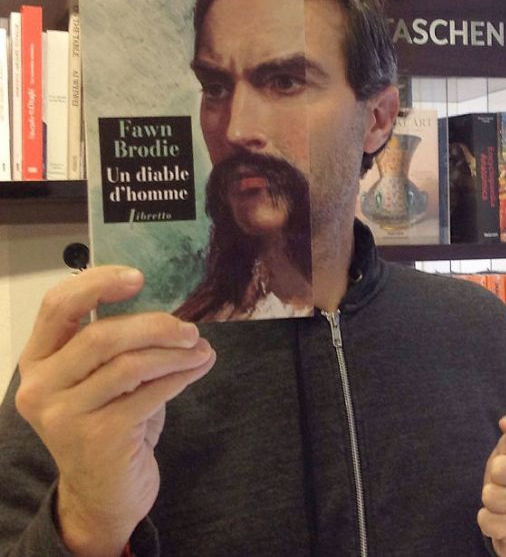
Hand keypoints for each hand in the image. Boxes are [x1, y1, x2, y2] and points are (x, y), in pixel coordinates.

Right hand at [15, 266, 215, 556]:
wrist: (103, 492)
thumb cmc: (108, 423)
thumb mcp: (105, 379)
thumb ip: (123, 345)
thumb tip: (176, 314)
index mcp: (39, 360)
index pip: (59, 305)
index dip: (99, 283)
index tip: (140, 278)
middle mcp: (40, 386)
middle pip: (101, 335)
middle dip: (155, 326)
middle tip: (190, 329)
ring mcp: (64, 415)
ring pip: (129, 365)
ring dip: (175, 353)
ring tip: (201, 349)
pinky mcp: (97, 438)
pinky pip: (150, 394)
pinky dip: (180, 377)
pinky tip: (198, 368)